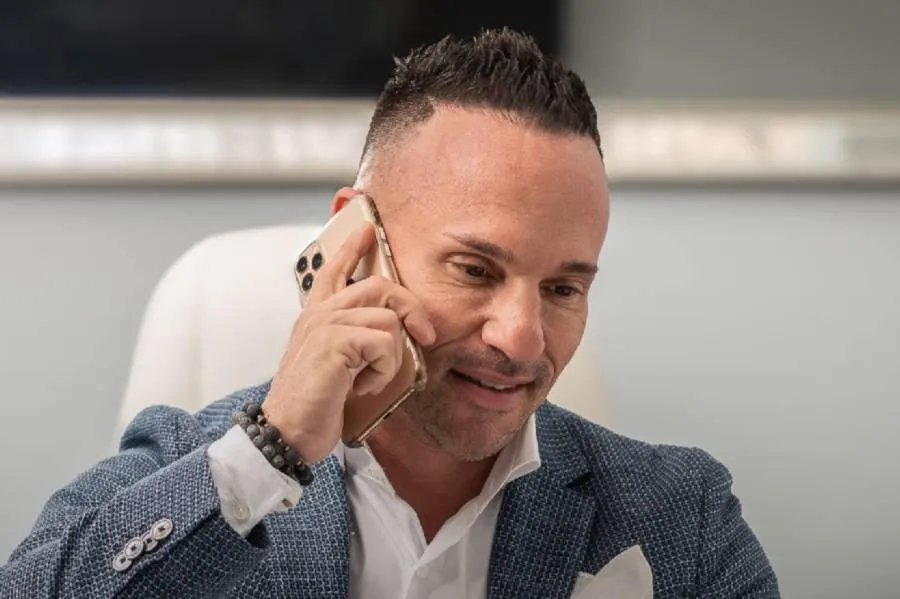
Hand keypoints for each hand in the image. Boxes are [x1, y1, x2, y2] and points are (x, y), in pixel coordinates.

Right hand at [262, 224, 435, 463]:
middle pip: (380, 286)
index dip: (352, 248)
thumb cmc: (314, 404)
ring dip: (392, 357)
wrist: (287, 433)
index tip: (367, 229)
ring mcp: (325, 325)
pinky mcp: (334, 342)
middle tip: (426, 334)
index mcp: (315, 317)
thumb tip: (395, 333)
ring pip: (388, 319)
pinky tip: (362, 387)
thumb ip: (354, 342)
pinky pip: (385, 344)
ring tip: (370, 379)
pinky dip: (383, 371)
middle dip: (411, 308)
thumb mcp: (335, 366)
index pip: (333, 271)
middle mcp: (318, 314)